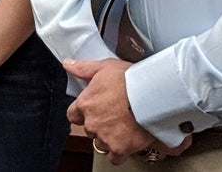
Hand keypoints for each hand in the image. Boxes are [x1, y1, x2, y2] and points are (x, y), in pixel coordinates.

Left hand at [64, 58, 191, 165]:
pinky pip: (114, 157)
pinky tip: (126, 143)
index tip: (93, 110)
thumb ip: (84, 68)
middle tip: (114, 116)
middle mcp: (92, 122)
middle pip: (89, 129)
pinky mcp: (120, 148)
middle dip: (99, 124)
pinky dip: (119, 152)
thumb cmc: (131, 80)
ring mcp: (105, 137)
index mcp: (85, 104)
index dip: (83, 113)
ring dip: (109, 137)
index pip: (73, 115)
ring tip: (123, 127)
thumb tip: (68, 65)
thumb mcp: (105, 67)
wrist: (153, 95)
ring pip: (101, 143)